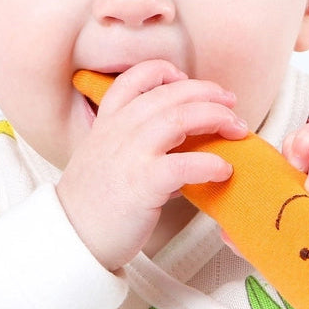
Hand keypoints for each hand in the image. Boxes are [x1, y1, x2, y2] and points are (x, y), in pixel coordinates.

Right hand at [57, 60, 248, 269]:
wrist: (72, 237)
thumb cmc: (94, 204)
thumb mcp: (106, 160)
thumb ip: (139, 147)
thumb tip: (186, 153)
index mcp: (108, 122)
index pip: (135, 78)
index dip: (165, 72)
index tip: (185, 79)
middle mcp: (119, 130)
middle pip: (171, 94)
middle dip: (208, 93)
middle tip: (230, 103)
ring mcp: (131, 154)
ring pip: (181, 118)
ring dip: (216, 118)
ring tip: (236, 129)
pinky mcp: (143, 183)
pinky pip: (186, 163)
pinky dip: (211, 163)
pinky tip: (224, 169)